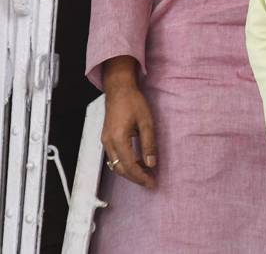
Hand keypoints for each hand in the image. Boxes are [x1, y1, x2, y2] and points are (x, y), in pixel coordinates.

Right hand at [101, 56, 156, 188]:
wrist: (119, 90)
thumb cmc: (134, 102)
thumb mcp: (146, 122)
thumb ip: (149, 144)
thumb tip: (151, 164)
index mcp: (118, 139)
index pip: (129, 165)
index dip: (141, 177)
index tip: (152, 183)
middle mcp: (108, 143)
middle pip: (120, 169)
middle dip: (135, 178)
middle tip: (150, 182)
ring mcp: (105, 141)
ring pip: (116, 164)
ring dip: (130, 172)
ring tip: (146, 174)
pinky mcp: (107, 138)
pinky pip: (114, 157)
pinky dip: (125, 163)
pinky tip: (137, 163)